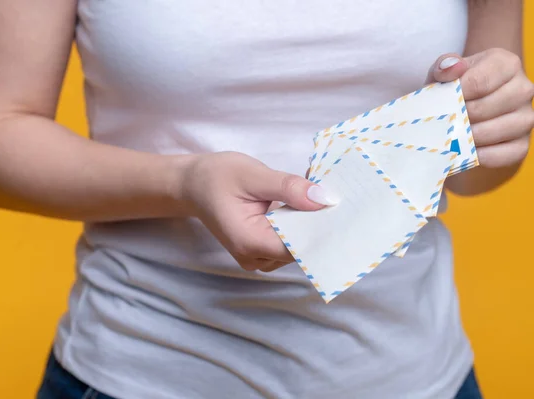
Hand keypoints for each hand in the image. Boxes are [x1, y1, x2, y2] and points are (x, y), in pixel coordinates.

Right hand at [180, 152, 336, 271]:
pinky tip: (309, 205)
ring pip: (298, 247)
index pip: (300, 246)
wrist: (192, 185)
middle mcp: (254, 258)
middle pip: (301, 249)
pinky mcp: (261, 250)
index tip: (345, 209)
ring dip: (311, 224)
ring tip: (325, 198)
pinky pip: (289, 243)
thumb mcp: (253, 175)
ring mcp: (257, 258)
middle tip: (341, 197)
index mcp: (251, 242)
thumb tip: (325, 199)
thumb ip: (289, 188)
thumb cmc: (216, 177)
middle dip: (320, 224)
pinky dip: (300, 225)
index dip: (324, 229)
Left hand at [426, 48, 533, 167]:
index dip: (456, 95)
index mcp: (505, 64)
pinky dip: (482, 156)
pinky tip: (466, 152)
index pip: (480, 81)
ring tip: (453, 135)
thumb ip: (445, 66)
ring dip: (470, 136)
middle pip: (487, 107)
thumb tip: (454, 68)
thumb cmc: (452, 89)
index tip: (442, 102)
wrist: (461, 111)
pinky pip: (505, 154)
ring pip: (498, 130)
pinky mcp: (522, 144)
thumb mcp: (443, 73)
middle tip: (445, 121)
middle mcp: (523, 88)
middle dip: (460, 117)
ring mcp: (526, 117)